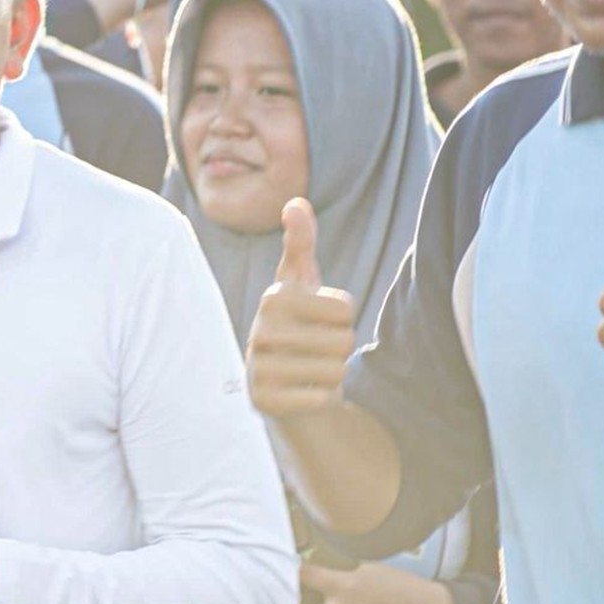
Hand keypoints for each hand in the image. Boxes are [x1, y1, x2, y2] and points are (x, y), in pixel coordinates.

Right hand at [246, 199, 356, 415]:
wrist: (281, 383)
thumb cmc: (298, 325)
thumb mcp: (301, 283)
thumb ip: (301, 242)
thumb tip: (296, 202)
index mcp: (274, 298)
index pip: (346, 308)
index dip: (344, 319)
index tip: (321, 322)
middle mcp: (261, 331)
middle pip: (343, 340)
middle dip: (339, 349)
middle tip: (317, 351)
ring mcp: (258, 368)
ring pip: (334, 370)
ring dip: (331, 375)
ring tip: (311, 371)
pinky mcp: (263, 401)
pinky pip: (319, 398)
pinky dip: (321, 399)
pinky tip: (303, 393)